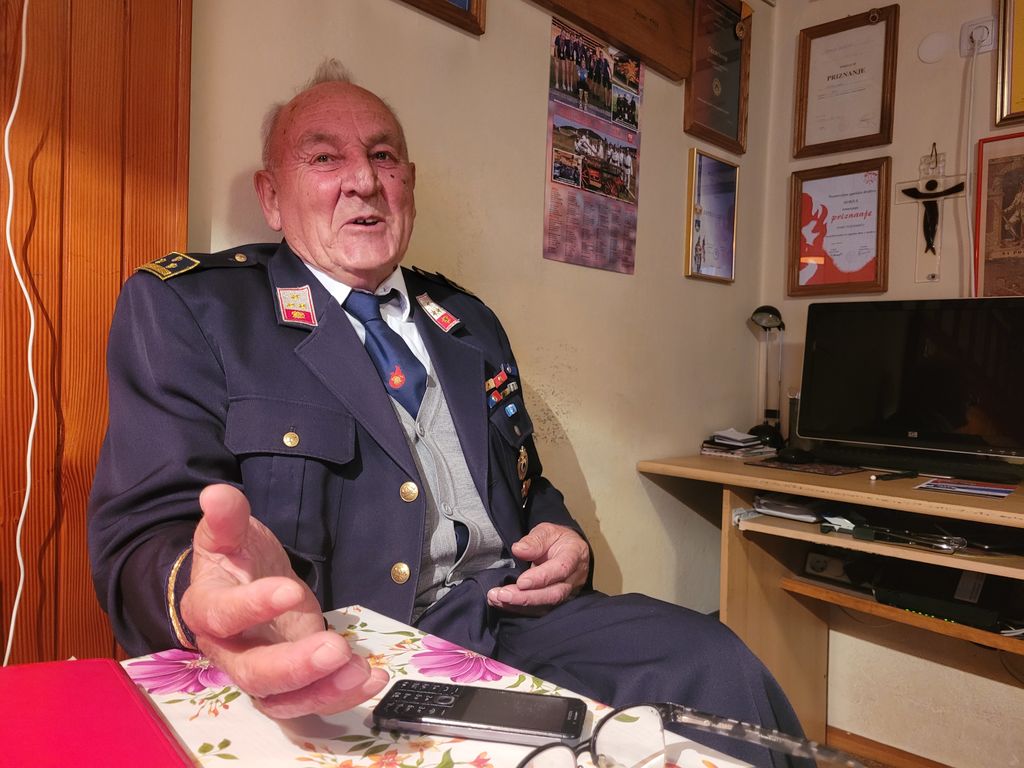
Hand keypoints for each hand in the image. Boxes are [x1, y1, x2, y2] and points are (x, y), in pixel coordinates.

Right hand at [180, 484, 388, 717]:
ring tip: (362, 671)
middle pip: (253, 673)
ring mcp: (260, 671)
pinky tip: (373, 678)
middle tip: (335, 648)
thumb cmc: (236, 558)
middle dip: (295, 666)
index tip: (291, 589)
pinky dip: (341, 695)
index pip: (221, 615)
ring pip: (283, 699)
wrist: (243, 584)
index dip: (252, 607)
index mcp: (207, 609)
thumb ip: (227, 517)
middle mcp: (228, 651)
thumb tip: (215, 493)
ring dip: (324, 690)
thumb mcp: (231, 533)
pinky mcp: (290, 682)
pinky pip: (309, 699)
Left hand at [486, 523, 588, 613]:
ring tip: (496, 599)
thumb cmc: (557, 540)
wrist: (569, 550)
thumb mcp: (547, 531)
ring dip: (519, 606)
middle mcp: (573, 578)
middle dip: (526, 598)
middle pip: (553, 594)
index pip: (560, 569)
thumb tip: (518, 550)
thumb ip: (534, 541)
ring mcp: (567, 593)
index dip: (541, 578)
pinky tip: (501, 603)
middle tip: (502, 595)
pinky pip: (539, 610)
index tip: (520, 582)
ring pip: (546, 606)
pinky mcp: (557, 602)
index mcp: (574, 556)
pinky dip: (519, 609)